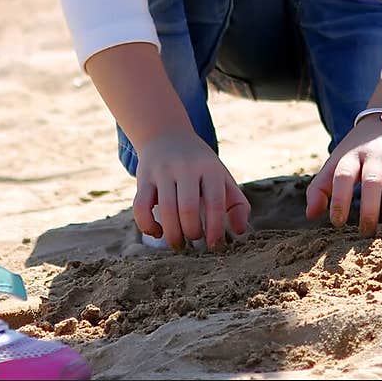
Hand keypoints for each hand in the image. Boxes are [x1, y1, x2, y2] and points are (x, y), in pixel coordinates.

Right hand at [132, 129, 250, 251]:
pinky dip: (147, 226)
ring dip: (173, 235)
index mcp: (210, 168)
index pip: (215, 201)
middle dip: (193, 233)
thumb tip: (240, 232)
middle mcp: (186, 166)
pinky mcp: (144, 177)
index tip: (214, 245)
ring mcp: (163, 170)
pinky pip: (141, 207)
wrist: (167, 135)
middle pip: (188, 208)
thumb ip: (237, 204)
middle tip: (195, 240)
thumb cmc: (200, 166)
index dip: (215, 228)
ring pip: (166, 210)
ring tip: (179, 244)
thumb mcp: (221, 178)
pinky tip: (157, 232)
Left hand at [304, 120, 381, 236]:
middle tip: (365, 233)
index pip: (343, 175)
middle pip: (371, 181)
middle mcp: (375, 154)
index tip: (337, 223)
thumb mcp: (338, 161)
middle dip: (368, 210)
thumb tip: (311, 215)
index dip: (339, 199)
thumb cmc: (359, 151)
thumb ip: (321, 186)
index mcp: (352, 154)